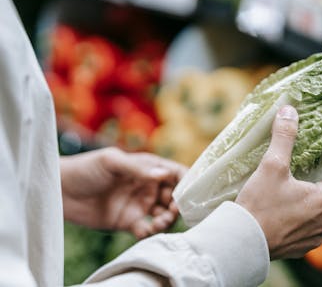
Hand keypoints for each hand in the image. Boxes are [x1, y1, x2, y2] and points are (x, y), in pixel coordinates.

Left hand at [61, 147, 185, 238]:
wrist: (59, 191)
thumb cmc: (85, 168)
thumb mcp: (111, 162)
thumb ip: (138, 169)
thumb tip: (163, 174)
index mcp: (147, 167)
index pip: (175, 172)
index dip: (186, 181)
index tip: (190, 192)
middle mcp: (147, 185)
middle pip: (174, 195)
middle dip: (179, 204)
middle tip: (173, 211)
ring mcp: (139, 204)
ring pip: (164, 213)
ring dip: (168, 219)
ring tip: (159, 222)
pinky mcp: (128, 221)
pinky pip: (147, 228)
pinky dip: (152, 232)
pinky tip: (146, 230)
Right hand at [235, 105, 321, 259]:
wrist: (242, 243)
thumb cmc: (259, 206)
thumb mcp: (271, 167)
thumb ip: (283, 138)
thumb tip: (289, 111)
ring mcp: (316, 236)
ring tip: (318, 190)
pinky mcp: (303, 246)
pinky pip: (318, 229)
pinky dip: (315, 217)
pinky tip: (299, 211)